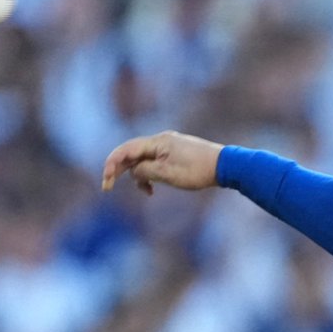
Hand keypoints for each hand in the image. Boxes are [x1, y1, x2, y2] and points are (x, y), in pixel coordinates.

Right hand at [102, 130, 224, 195]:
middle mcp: (161, 139)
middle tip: (109, 187)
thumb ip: (145, 171)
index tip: (106, 182)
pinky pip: (156, 161)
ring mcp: (170, 145)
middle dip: (121, 170)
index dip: (111, 165)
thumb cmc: (198, 170)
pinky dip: (151, 173)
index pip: (125, 150)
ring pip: (144, 158)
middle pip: (132, 153)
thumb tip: (133, 172)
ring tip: (147, 191)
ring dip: (139, 174)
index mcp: (157, 142)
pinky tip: (154, 187)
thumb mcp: (167, 174)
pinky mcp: (177, 152)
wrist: (226, 165)